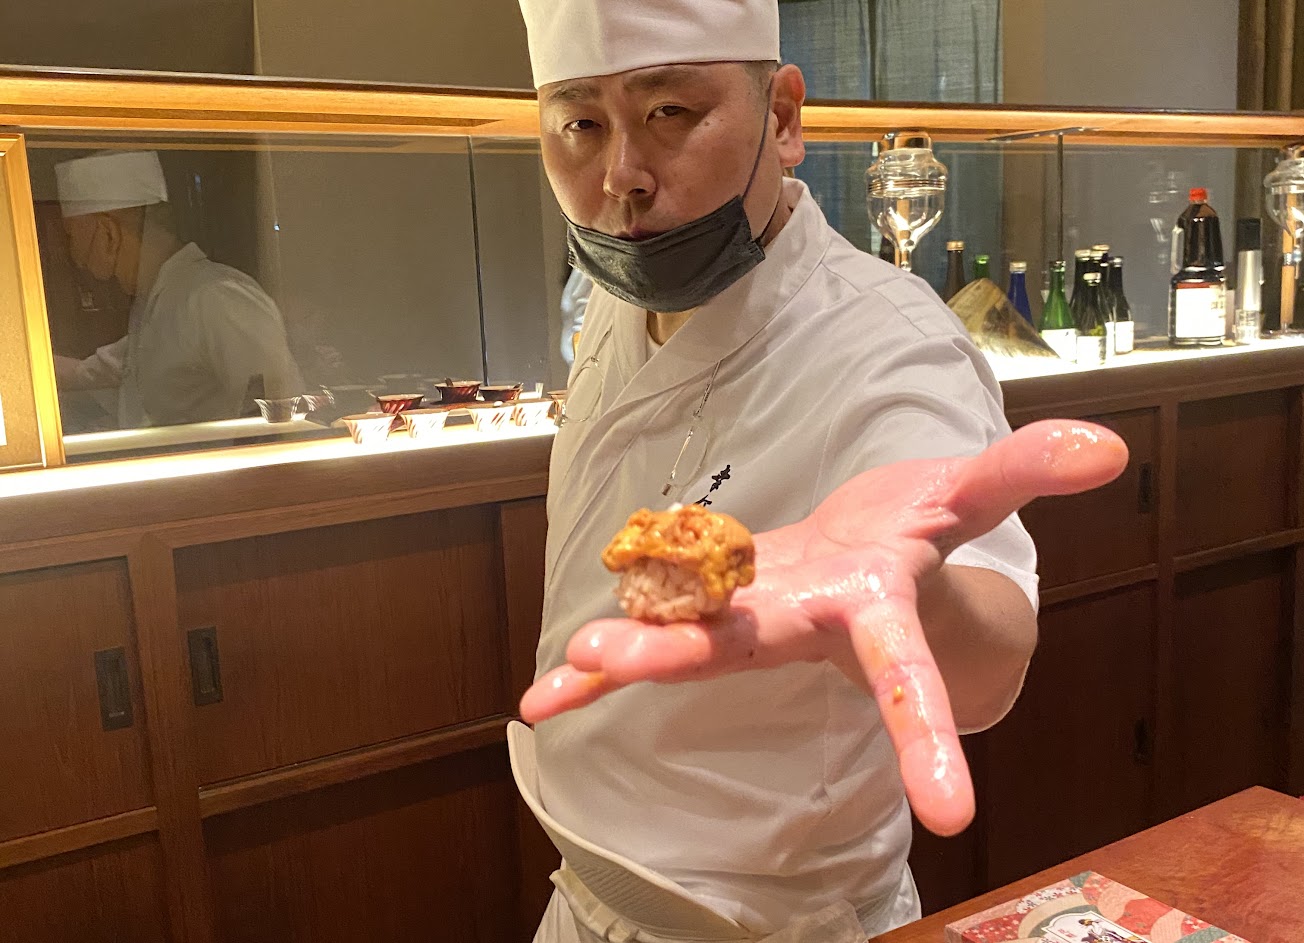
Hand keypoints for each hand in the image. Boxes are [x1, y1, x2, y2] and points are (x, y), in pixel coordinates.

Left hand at [520, 420, 1128, 835]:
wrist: (867, 565)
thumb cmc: (917, 533)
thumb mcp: (970, 492)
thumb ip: (1024, 470)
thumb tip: (1106, 447)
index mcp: (871, 610)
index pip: (906, 674)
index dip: (930, 735)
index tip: (954, 809)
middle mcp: (803, 625)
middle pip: (749, 645)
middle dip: (692, 653)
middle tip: (624, 661)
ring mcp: (752, 621)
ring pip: (686, 642)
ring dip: (628, 656)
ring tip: (561, 673)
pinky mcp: (717, 612)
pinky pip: (654, 635)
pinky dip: (600, 665)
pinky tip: (543, 691)